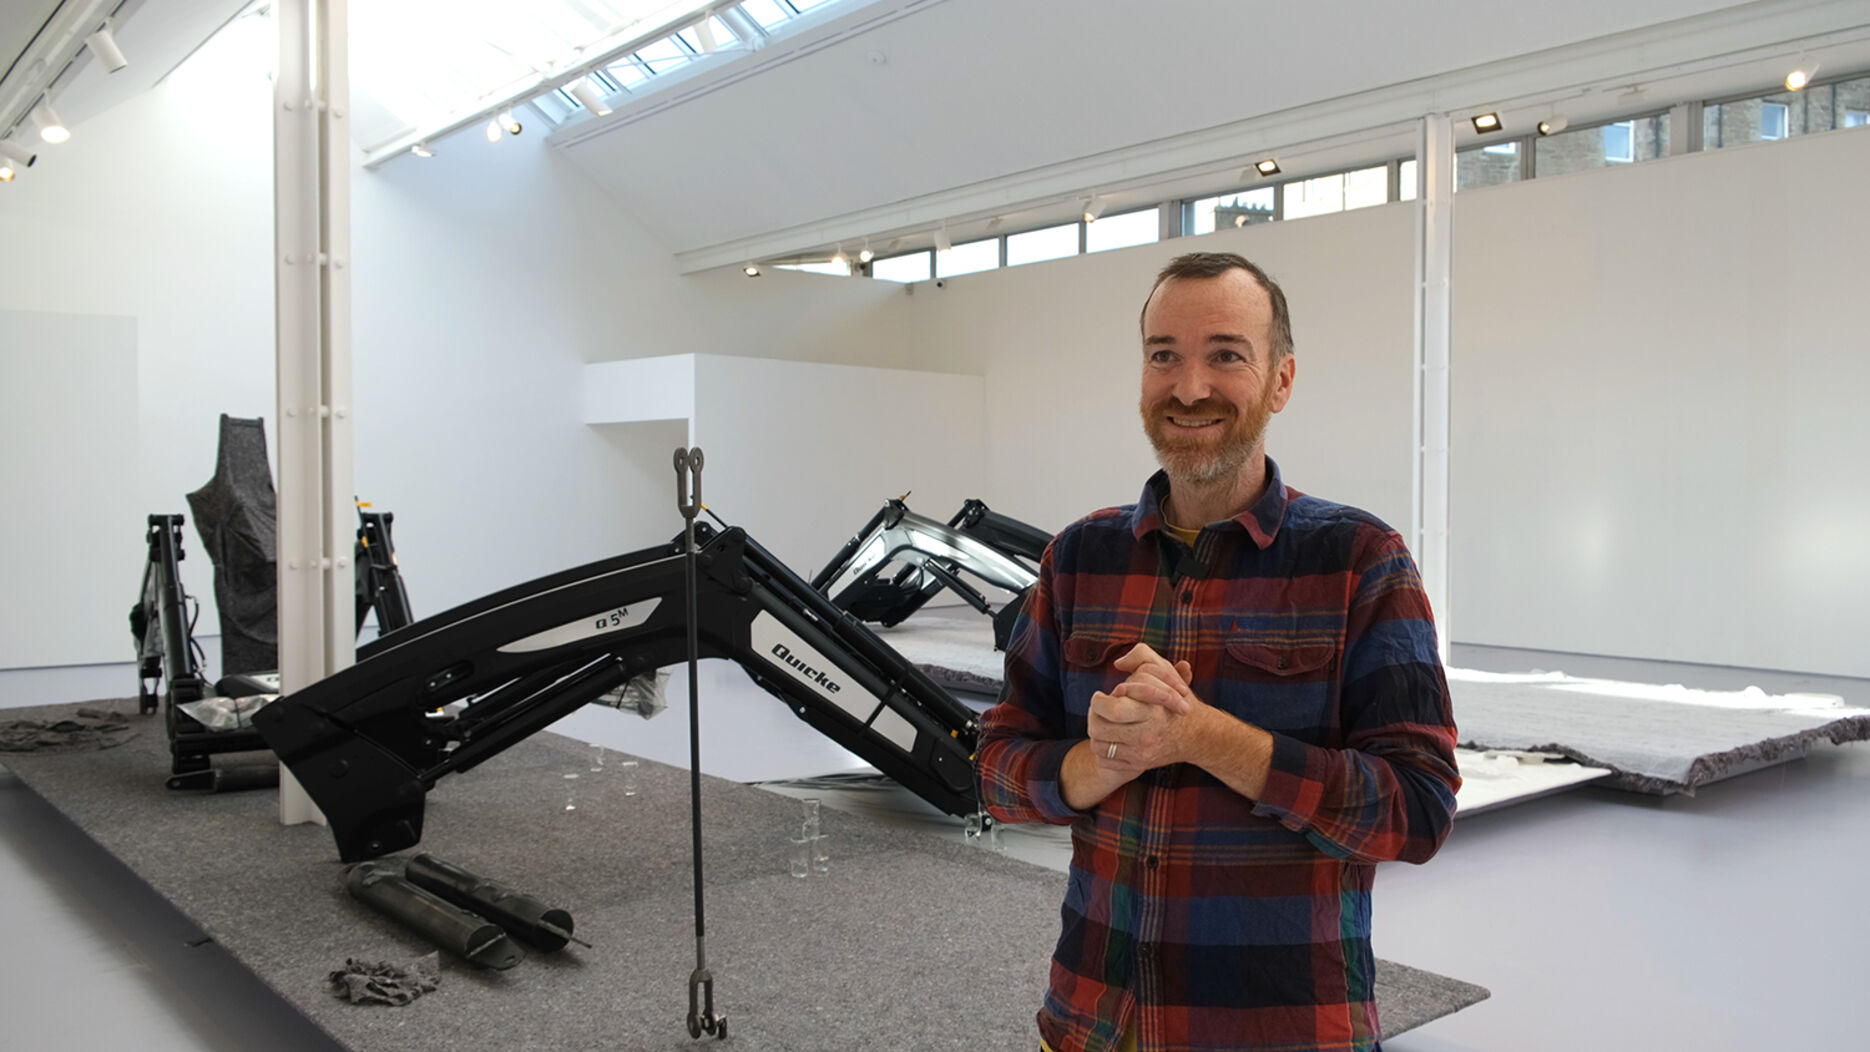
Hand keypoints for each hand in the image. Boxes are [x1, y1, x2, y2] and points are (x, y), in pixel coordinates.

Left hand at [1086, 643, 1204, 773]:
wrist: (1197, 736)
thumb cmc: (1176, 700)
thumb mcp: (1165, 671)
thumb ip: (1142, 657)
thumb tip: (1119, 663)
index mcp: (1152, 712)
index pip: (1113, 709)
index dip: (1099, 701)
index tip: (1102, 695)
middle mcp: (1146, 737)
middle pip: (1098, 729)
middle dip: (1093, 715)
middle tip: (1099, 708)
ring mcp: (1141, 755)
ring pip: (1098, 745)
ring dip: (1096, 732)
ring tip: (1104, 721)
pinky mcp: (1137, 767)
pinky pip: (1104, 760)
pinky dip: (1102, 749)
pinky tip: (1110, 737)